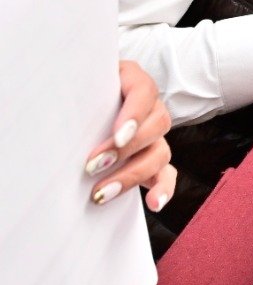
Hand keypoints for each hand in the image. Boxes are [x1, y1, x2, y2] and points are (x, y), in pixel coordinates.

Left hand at [84, 61, 176, 213]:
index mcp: (131, 80)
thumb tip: (53, 112)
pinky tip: (153, 203)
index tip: (118, 137)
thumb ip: (75, 92)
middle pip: (158, 124)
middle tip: (93, 165)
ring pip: (160, 152)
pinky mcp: (153, 156)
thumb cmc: (77, 91)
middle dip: (127, 150)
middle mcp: (150, 106)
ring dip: (133, 174)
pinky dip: (162, 188)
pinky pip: (166, 173)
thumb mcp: (78, 83)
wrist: (80, 102)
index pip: (145, 92)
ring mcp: (154, 134)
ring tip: (102, 192)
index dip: (135, 115)